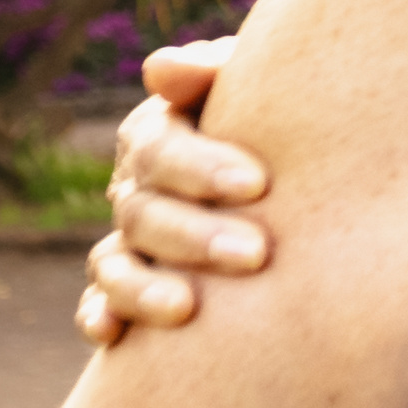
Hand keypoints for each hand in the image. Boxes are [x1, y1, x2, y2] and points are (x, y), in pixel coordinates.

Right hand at [75, 39, 268, 345]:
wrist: (307, 164)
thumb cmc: (290, 115)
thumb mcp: (267, 86)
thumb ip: (217, 73)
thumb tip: (163, 71)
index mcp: (163, 132)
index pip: (160, 147)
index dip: (200, 166)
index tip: (258, 184)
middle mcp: (138, 186)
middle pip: (143, 212)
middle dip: (196, 235)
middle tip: (256, 254)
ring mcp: (132, 239)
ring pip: (115, 263)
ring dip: (143, 287)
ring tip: (188, 310)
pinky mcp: (132, 285)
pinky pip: (101, 302)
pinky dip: (100, 315)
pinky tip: (115, 336)